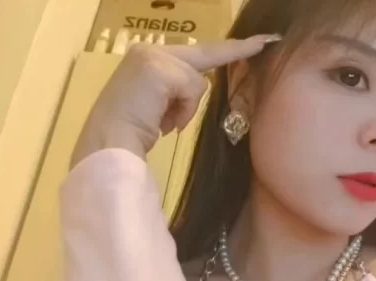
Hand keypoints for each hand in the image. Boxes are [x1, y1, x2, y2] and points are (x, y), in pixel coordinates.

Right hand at [71, 35, 279, 167]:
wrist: (108, 143)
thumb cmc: (128, 133)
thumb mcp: (155, 106)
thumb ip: (175, 91)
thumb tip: (199, 87)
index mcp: (144, 57)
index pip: (193, 52)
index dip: (226, 49)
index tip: (256, 42)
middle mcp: (147, 50)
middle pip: (203, 57)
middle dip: (236, 51)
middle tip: (266, 41)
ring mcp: (153, 57)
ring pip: (197, 80)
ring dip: (186, 107)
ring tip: (162, 123)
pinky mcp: (159, 69)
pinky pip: (192, 90)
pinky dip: (183, 111)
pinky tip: (162, 123)